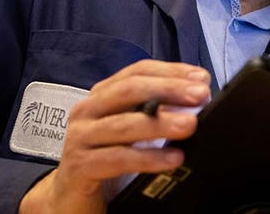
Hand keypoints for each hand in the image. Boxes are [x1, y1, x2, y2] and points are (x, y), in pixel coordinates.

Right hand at [19, 60, 210, 213]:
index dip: (170, 71)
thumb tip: (195, 104)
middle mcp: (87, 111)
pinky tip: (173, 158)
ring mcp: (80, 138)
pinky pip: (117, 158)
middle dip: (169, 90)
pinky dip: (148, 158)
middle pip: (130, 90)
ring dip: (161, 123)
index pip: (137, 73)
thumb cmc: (104, 160)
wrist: (68, 198)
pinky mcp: (79, 166)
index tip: (201, 78)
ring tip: (190, 125)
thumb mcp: (130, 132)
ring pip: (124, 124)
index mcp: (102, 97)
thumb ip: (154, 115)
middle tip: (200, 95)